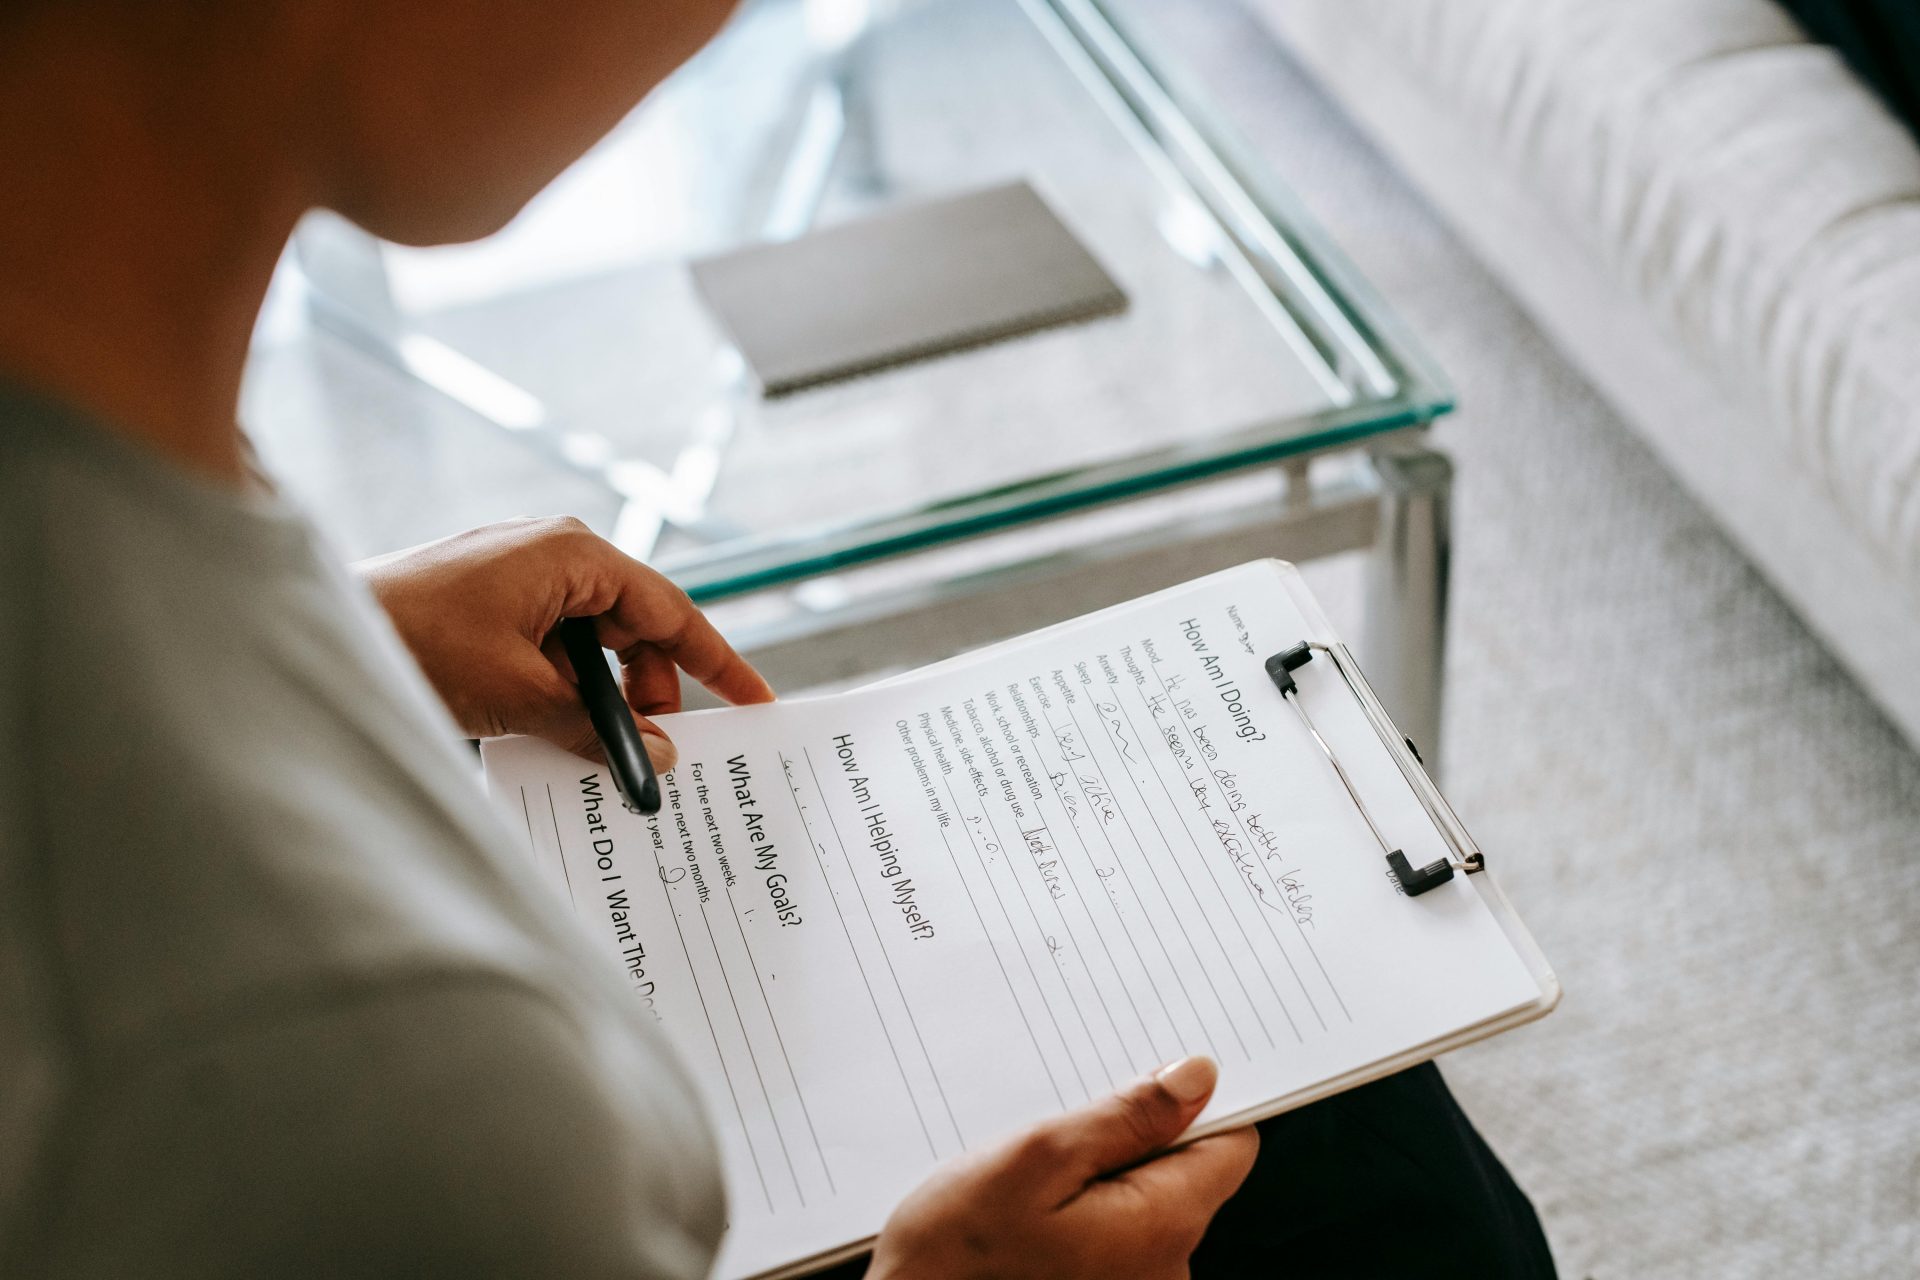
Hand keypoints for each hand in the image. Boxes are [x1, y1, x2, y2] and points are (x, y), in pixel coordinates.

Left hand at [359, 516, 773, 766]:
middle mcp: (554, 555)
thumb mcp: (518, 696)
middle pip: (635, 629)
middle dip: (649, 692)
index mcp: (574, 555)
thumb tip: (659, 751)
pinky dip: (562, 689)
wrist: (318, 626)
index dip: (719, 663)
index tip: (755, 702)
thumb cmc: (415, 641)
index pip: (671, 612)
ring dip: (600, 697)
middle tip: (654, 750)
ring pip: (592, 644)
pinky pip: (551, 647)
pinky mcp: (489, 602)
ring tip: (593, 748)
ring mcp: (518, 576)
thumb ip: (596, 726)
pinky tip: (552, 732)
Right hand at [868, 1057, 1257, 1279]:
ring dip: (1101, 1173)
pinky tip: (1033, 1206)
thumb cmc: (957, 1255)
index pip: (1231, 1145)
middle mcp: (1167, 1270)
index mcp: (1162, 1227)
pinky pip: (1119, 1231)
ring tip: (1035, 1173)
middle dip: (1132, 1137)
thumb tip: (1197, 1077)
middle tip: (1061, 1127)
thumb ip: (1126, 1116)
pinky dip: (1085, 1207)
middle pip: (1186, 1172)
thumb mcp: (1036, 1157)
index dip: (1196, 1103)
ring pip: (1147, 1199)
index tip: (1145, 1080)